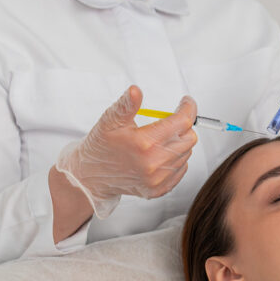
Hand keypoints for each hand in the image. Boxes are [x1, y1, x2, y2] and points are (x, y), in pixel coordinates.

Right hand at [55, 85, 197, 217]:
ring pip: (186, 153)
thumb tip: (135, 91)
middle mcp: (154, 164)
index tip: (186, 102)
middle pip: (189, 138)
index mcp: (145, 143)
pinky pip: (181, 169)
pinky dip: (176, 158)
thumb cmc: (101, 146)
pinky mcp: (159, 189)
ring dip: (178, 142)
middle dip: (183, 125)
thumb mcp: (110, 120)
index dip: (188, 108)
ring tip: (159, 138)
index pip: (182, 122)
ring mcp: (158, 179)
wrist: (90, 176)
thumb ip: (126, 104)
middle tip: (168, 120)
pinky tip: (160, 153)